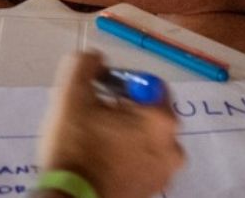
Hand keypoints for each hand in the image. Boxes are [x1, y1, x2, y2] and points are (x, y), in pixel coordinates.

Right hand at [35, 50, 183, 197]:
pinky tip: (103, 160)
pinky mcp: (153, 190)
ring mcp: (165, 172)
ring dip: (128, 134)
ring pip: (147, 138)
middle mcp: (173, 146)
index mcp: (161, 119)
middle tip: (96, 115)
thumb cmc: (75, 147)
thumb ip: (84, 64)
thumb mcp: (70, 95)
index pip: (151, 84)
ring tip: (97, 140)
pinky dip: (129, 156)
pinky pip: (144, 161)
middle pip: (151, 112)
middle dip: (126, 108)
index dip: (124, 82)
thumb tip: (96, 59)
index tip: (100, 92)